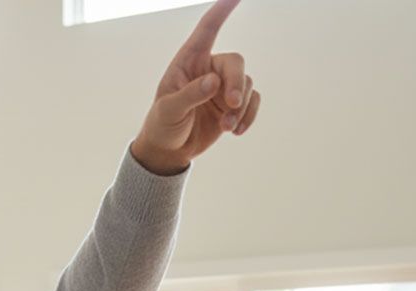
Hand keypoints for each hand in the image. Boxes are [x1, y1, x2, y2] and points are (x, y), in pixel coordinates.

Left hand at [131, 0, 260, 174]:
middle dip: (237, 83)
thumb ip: (190, 95)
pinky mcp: (232, 104)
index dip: (223, 10)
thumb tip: (214, 81)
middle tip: (232, 105)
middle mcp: (208, 69)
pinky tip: (235, 131)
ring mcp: (222, 87)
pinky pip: (253, 101)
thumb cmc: (162, 125)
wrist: (168, 151)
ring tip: (226, 127)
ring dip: (240, 107)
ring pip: (247, 84)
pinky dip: (248, 116)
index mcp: (188, 62)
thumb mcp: (169, 111)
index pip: (208, 29)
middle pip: (235, 63)